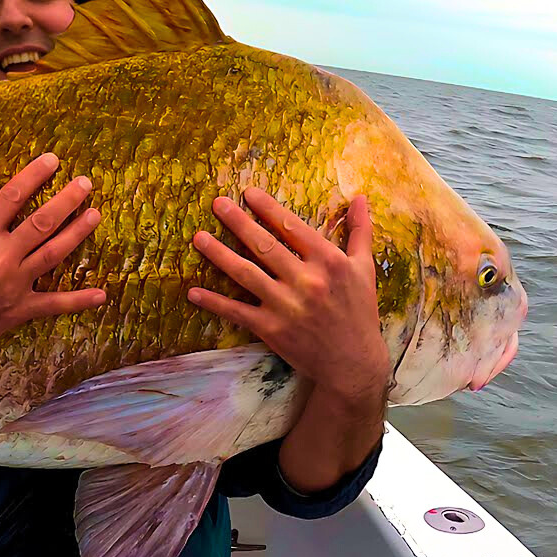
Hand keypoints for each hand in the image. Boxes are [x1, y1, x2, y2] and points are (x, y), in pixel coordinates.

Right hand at [0, 152, 106, 371]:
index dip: (35, 174)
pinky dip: (78, 300)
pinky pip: (53, 304)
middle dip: (67, 200)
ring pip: (53, 254)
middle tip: (86, 184)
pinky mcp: (16, 311)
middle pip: (42, 222)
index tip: (53, 160)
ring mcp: (11, 285)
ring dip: (78, 233)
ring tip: (95, 215)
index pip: (12, 196)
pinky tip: (101, 293)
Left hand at [186, 188, 389, 402]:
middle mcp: (306, 281)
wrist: (352, 363)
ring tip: (198, 238)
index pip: (292, 227)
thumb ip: (360, 231)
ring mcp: (286, 306)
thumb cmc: (358, 312)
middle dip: (238, 222)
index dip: (268, 208)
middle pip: (265, 245)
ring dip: (219, 254)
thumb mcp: (364, 269)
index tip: (248, 193)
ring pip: (246, 273)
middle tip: (218, 203)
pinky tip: (193, 291)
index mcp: (328, 262)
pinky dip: (214, 302)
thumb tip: (360, 198)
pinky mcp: (271, 329)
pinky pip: (237, 311)